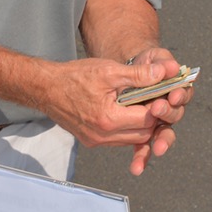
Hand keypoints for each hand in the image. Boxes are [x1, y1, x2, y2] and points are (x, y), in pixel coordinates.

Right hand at [41, 51, 189, 175]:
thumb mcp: (109, 70)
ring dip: (142, 123)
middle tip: (158, 98)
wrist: (46, 88)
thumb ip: (138, 75)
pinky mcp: (91, 140)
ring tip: (145, 103)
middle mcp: (103, 136)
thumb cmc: (75, 76)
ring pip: (132, 138)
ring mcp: (96, 141)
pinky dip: (128, 127)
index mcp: (109, 119)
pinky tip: (129, 110)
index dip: (160, 104)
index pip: (148, 118)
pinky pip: (118, 139)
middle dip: (154, 116)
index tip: (165, 91)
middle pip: (143, 133)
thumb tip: (163, 74)